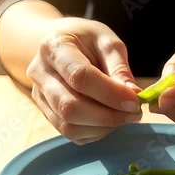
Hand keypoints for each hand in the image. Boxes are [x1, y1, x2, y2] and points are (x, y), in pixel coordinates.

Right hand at [27, 17, 141, 144]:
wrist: (61, 42)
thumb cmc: (87, 40)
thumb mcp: (107, 42)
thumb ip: (120, 68)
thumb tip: (133, 95)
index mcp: (54, 47)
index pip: (80, 77)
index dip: (110, 94)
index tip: (135, 101)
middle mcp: (40, 73)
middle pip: (70, 107)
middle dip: (108, 116)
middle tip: (134, 113)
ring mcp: (39, 96)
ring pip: (69, 125)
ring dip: (103, 127)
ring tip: (124, 116)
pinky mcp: (46, 112)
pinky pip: (71, 133)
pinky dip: (95, 132)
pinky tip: (109, 120)